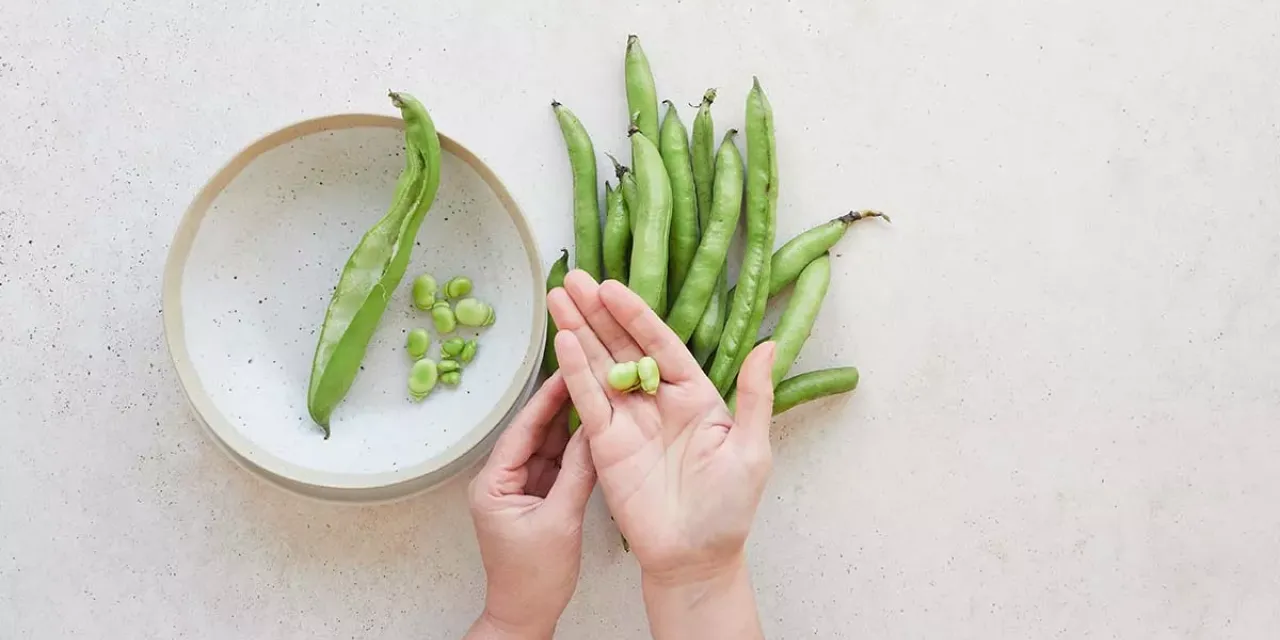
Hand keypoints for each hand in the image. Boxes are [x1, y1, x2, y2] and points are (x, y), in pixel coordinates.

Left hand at [465, 373, 595, 639]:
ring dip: (569, 424)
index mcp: (493, 483)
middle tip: (586, 371)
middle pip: (533, 433)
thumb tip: (595, 432)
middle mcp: (502, 480)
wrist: (526, 614)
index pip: (522, 430)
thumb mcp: (561, 521)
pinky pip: (556, 464)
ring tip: (595, 391)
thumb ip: (578, 474)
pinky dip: (574, 449)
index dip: (545, 399)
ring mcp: (520, 488)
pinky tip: (593, 428)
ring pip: (547, 446)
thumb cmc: (535, 577)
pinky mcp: (537, 497)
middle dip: (559, 405)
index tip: (567, 370)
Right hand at [548, 271, 775, 583]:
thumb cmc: (728, 508)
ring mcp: (628, 421)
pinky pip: (587, 401)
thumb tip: (769, 345)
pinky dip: (574, 372)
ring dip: (578, 331)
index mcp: (694, 395)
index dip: (636, 315)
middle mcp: (657, 401)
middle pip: (622, 346)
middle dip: (597, 312)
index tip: (612, 286)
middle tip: (572, 278)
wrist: (695, 558)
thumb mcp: (751, 449)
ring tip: (556, 296)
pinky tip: (562, 341)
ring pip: (599, 366)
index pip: (660, 343)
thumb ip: (755, 396)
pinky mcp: (605, 444)